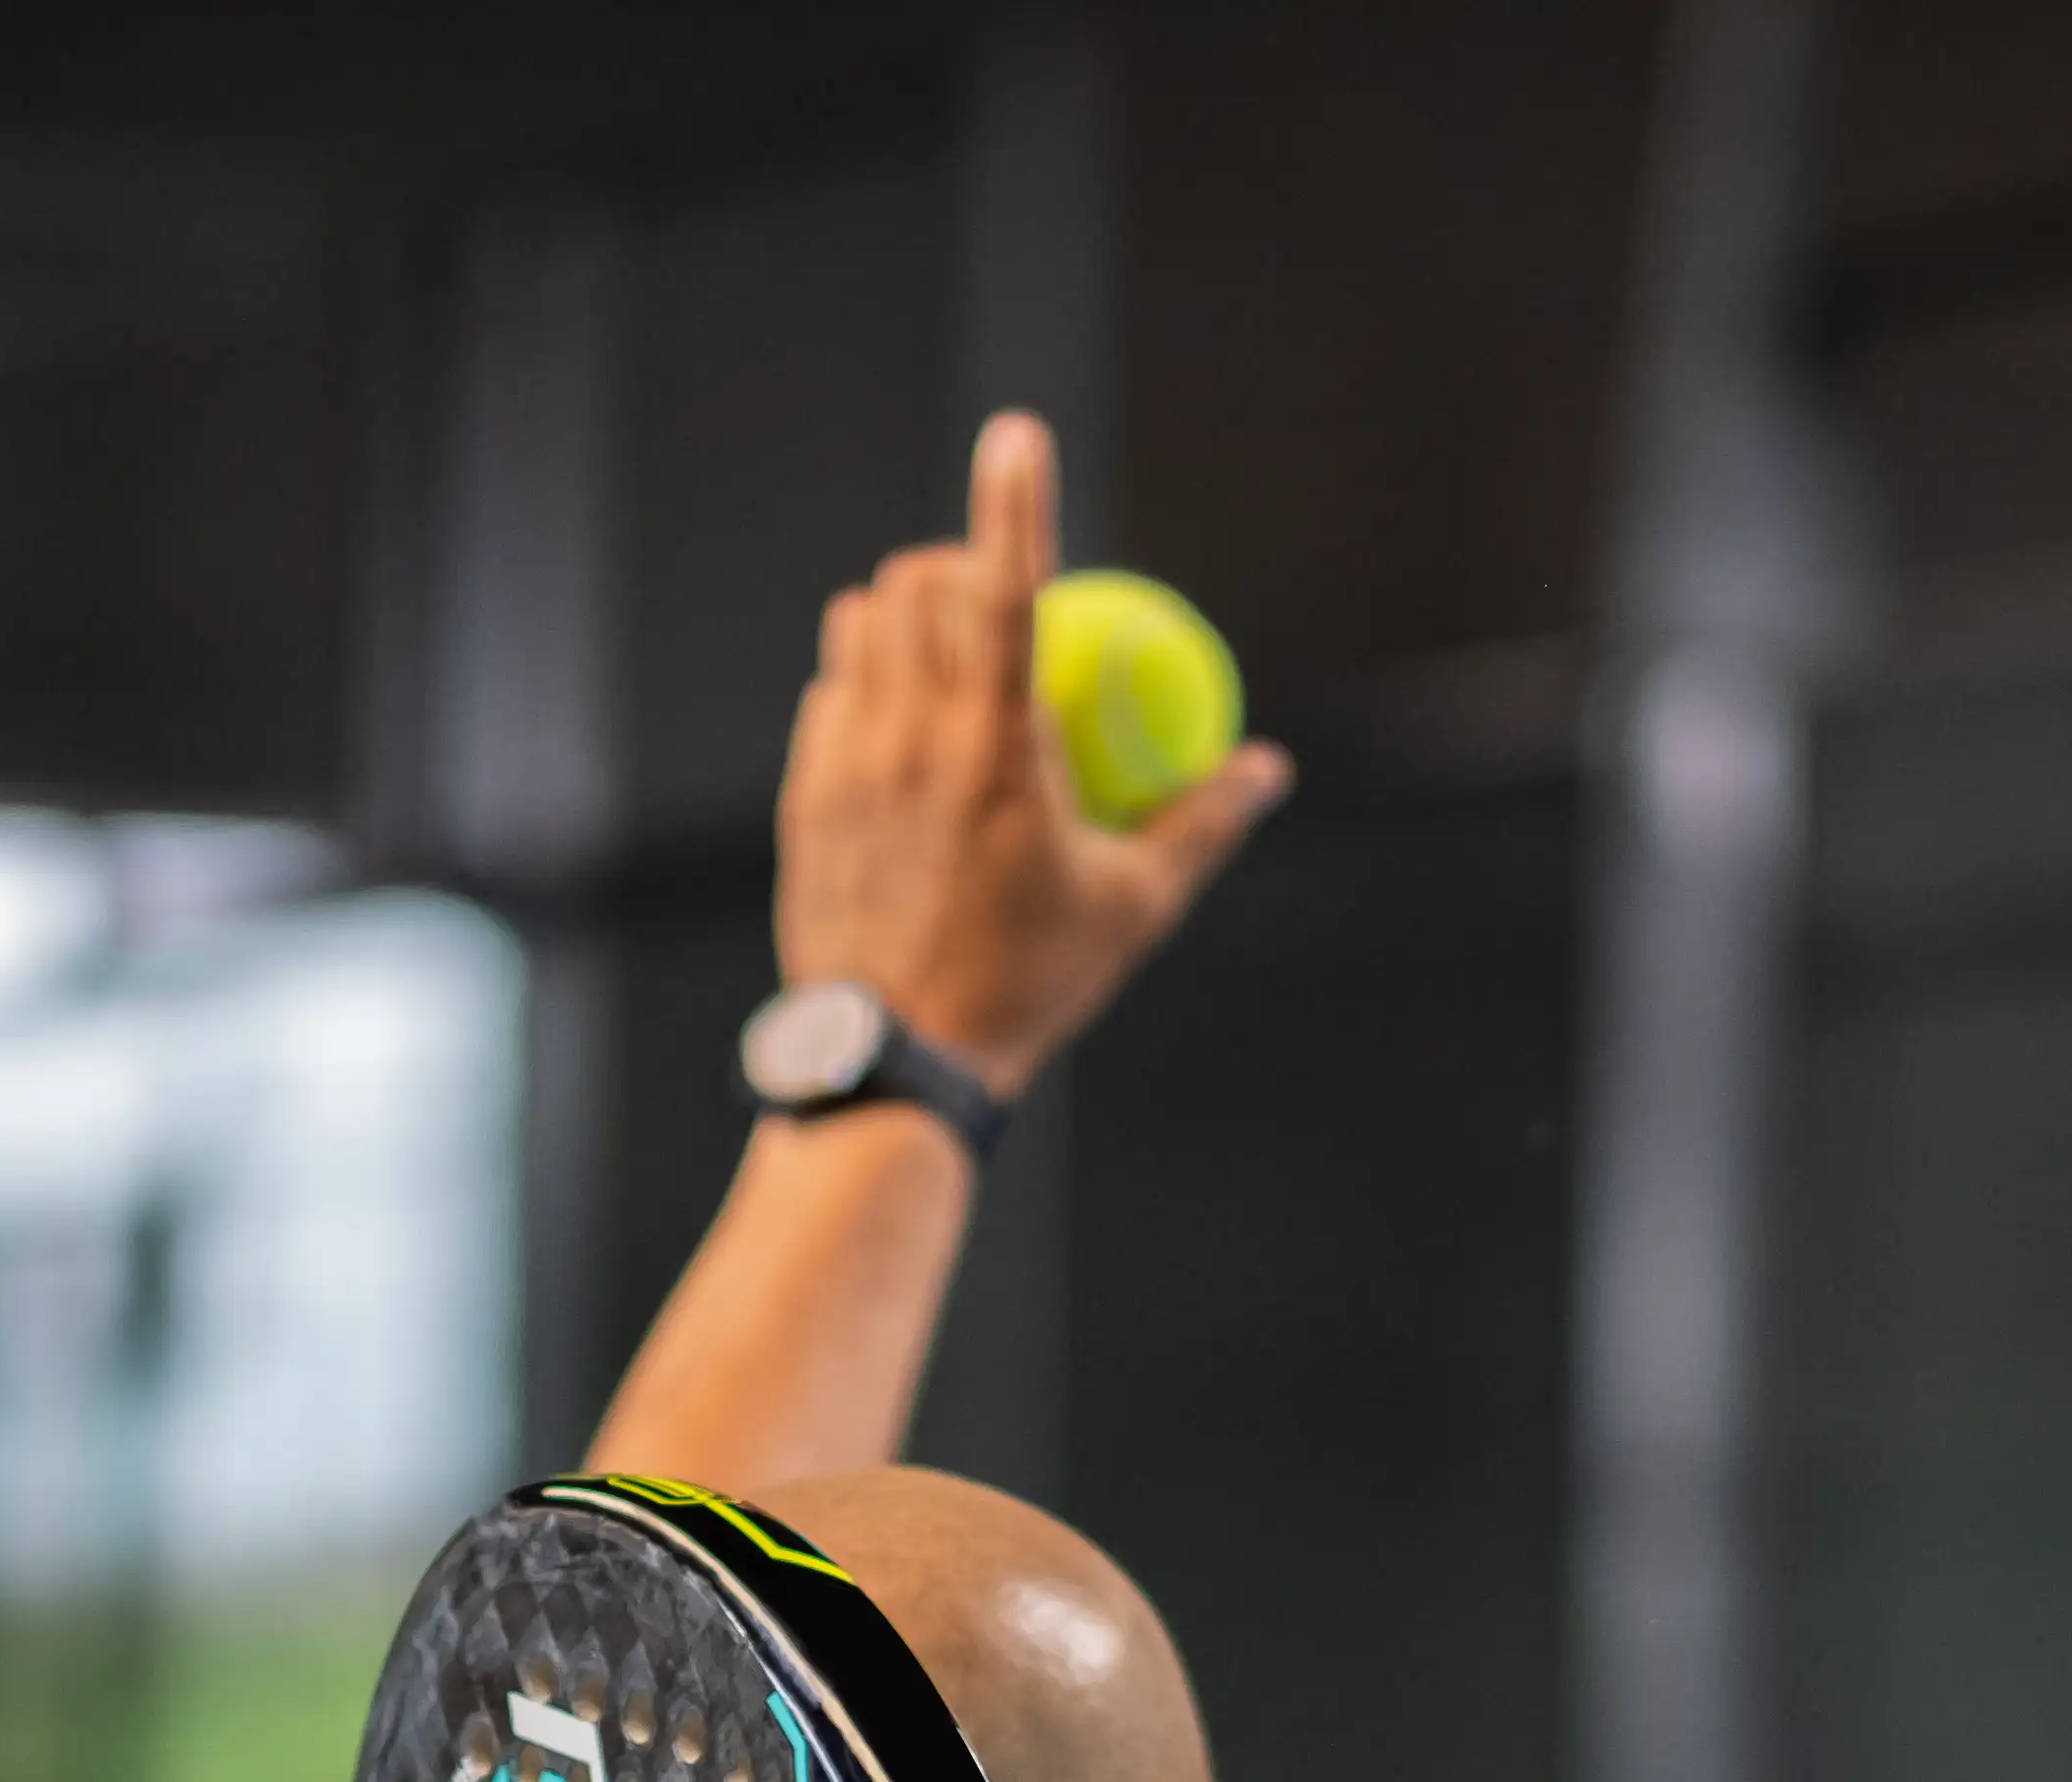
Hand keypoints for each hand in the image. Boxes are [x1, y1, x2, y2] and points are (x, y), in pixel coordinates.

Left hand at [774, 411, 1289, 1098]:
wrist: (897, 1060)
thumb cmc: (1030, 983)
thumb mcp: (1134, 909)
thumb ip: (1202, 823)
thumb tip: (1266, 766)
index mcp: (1000, 748)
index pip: (1007, 587)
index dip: (1015, 498)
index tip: (1017, 432)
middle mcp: (913, 735)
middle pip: (917, 582)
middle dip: (954, 560)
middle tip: (993, 593)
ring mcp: (846, 761)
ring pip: (858, 624)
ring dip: (903, 613)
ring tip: (943, 654)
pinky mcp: (805, 795)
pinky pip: (828, 695)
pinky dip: (864, 684)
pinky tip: (896, 730)